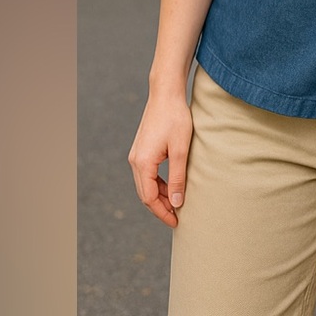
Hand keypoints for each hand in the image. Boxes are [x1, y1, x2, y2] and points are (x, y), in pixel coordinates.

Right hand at [128, 92, 192, 227]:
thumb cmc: (175, 118)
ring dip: (160, 196)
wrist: (166, 93)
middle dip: (160, 208)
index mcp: (143, 163)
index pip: (150, 198)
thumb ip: (178, 177)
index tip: (176, 222)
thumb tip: (177, 203)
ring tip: (177, 204)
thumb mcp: (180, 150)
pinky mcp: (141, 149)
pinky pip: (147, 174)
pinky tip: (171, 186)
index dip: (163, 213)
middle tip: (177, 218)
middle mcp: (135, 161)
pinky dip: (158, 184)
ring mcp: (136, 155)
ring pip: (146, 185)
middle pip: (145, 194)